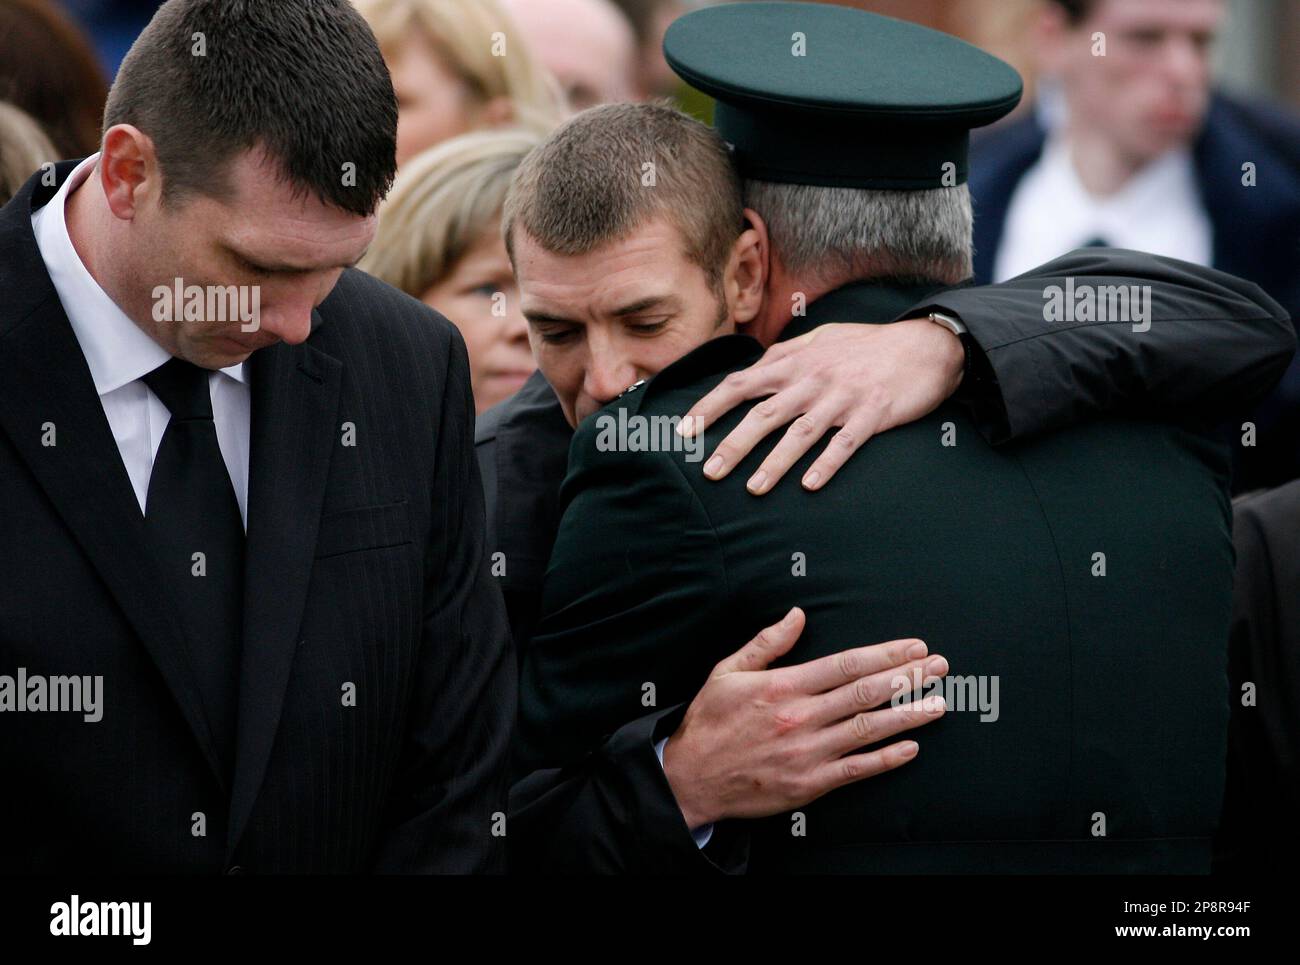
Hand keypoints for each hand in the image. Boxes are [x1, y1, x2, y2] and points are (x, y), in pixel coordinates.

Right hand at [661, 607, 947, 828]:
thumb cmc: (710, 723)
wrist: (691, 778)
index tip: (913, 647)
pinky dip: (886, 759)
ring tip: (938, 703)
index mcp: (784, 686)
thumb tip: (797, 615)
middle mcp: (801, 717)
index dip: (886, 654)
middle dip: (908, 677)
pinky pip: (857, 769)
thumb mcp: (728, 672)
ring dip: (908, 715)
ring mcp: (808, 752)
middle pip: (866, 692)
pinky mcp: (810, 783)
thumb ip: (766, 643)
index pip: (847, 664)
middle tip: (939, 666)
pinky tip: (910, 748)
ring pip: (869, 729)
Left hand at [678, 318, 963, 494]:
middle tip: (710, 472)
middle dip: (734, 444)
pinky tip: (810, 486)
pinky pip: (846, 443)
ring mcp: (843, 397)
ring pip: (801, 433)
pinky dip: (828, 464)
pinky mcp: (873, 414)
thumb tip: (751, 368)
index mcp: (796, 361)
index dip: (710, 406)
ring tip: (753, 489)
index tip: (685, 430)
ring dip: (775, 462)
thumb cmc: (867, 345)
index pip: (741, 383)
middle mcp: (813, 379)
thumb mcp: (820, 339)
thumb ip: (785, 355)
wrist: (925, 344)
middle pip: (764, 413)